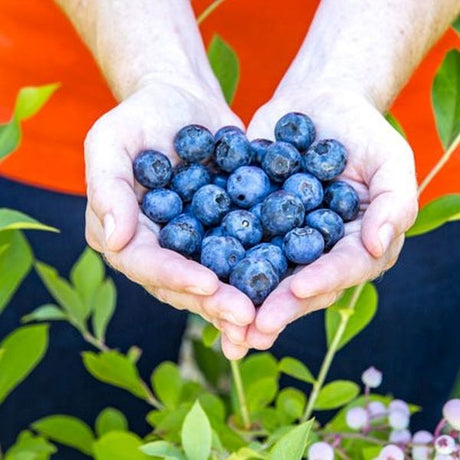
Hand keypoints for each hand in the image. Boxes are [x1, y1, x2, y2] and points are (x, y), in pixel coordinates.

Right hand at [84, 75, 255, 346]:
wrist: (183, 99)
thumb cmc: (140, 115)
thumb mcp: (111, 141)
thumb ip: (107, 188)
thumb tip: (114, 241)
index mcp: (125, 233)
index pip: (145, 263)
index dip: (174, 276)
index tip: (207, 284)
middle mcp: (157, 248)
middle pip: (182, 283)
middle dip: (212, 301)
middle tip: (246, 318)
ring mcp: (191, 244)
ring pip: (213, 280)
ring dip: (238, 300)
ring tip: (265, 318)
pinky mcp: (221, 233)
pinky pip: (239, 257)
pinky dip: (258, 274)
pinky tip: (284, 288)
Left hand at [232, 86, 417, 356]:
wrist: (315, 104)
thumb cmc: (360, 129)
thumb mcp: (390, 158)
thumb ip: (395, 201)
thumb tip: (379, 246)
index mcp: (355, 245)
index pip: (342, 269)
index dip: (322, 281)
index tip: (297, 291)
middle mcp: (318, 253)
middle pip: (300, 286)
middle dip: (277, 308)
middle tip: (252, 331)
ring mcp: (283, 242)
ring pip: (264, 277)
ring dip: (243, 303)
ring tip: (221, 324)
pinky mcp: (252, 225)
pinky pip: (235, 247)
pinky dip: (217, 266)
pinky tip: (196, 282)